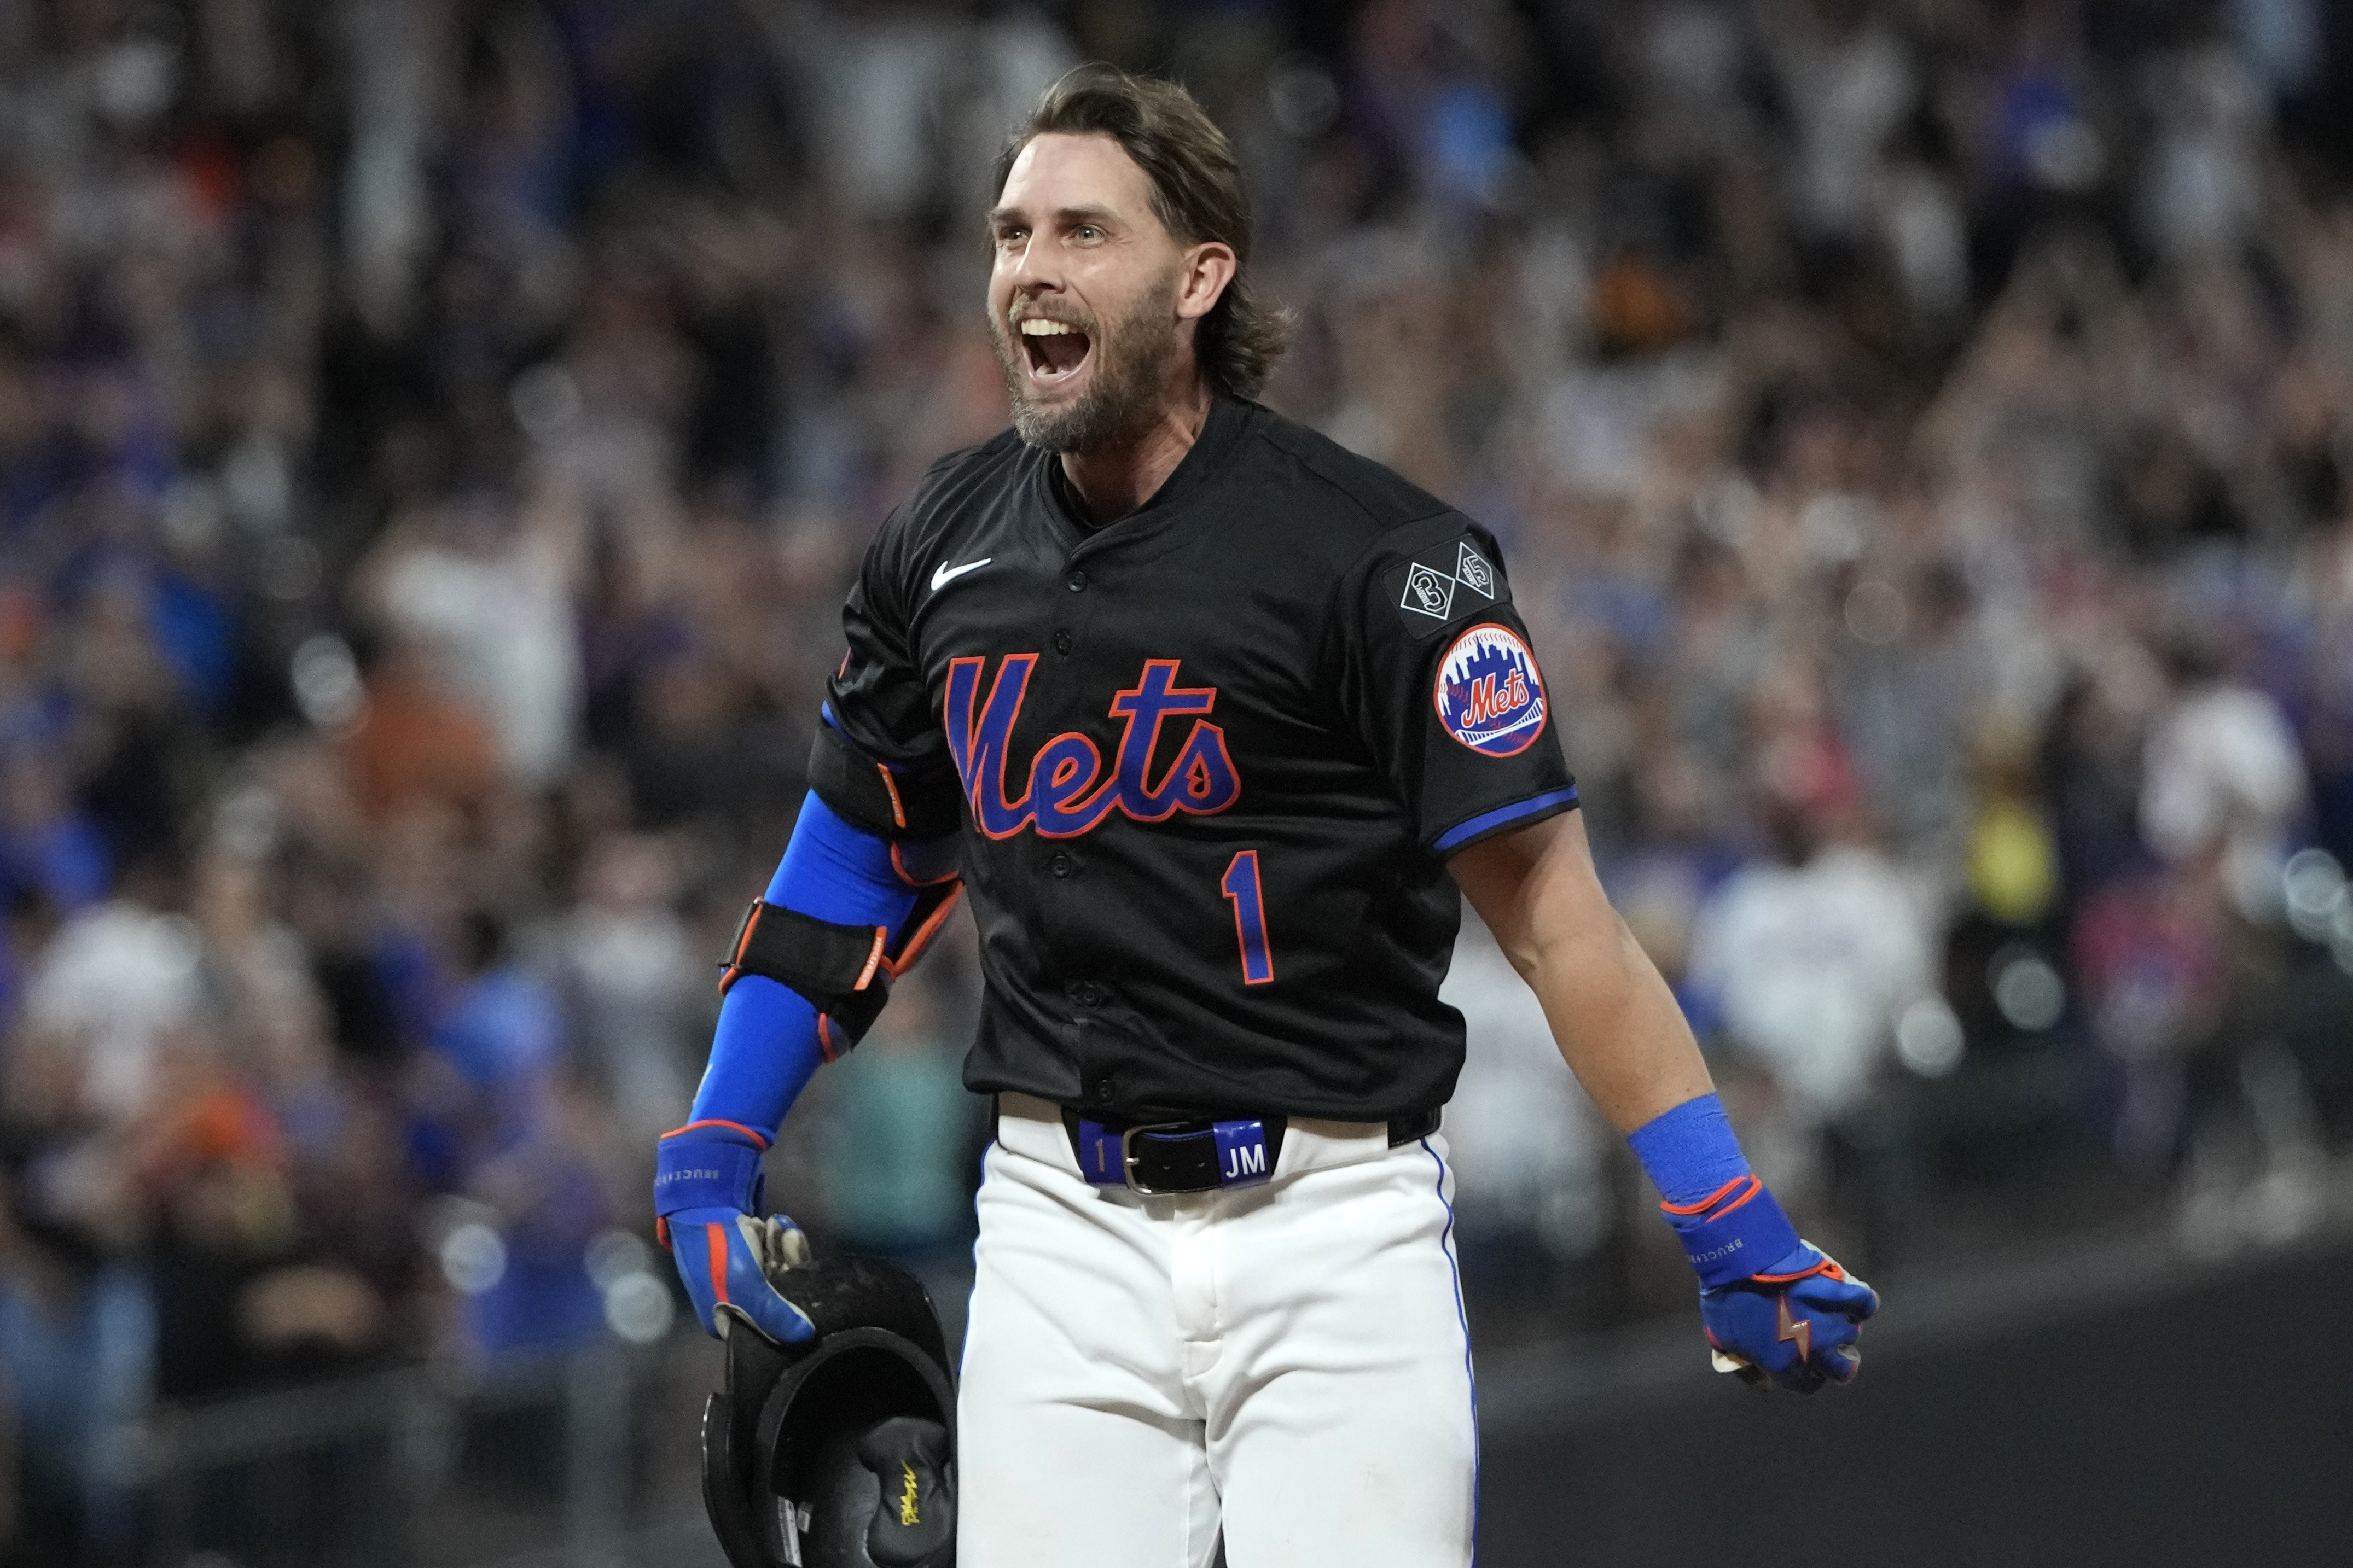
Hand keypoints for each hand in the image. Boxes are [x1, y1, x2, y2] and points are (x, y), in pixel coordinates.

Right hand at [654, 1120, 816, 1344]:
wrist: (703, 1199)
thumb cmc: (721, 1250)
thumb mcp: (748, 1289)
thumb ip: (778, 1316)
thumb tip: (807, 1336)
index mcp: (724, 1321)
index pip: (768, 1328)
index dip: (789, 1308)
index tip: (800, 1281)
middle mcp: (731, 1303)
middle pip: (778, 1295)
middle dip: (788, 1265)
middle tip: (789, 1238)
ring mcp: (739, 1276)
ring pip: (779, 1270)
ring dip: (783, 1246)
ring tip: (778, 1225)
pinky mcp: (746, 1253)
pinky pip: (773, 1253)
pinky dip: (777, 1238)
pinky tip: (775, 1221)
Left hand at [1699, 1242, 1877, 1393]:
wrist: (1738, 1261)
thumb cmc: (1726, 1299)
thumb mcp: (1724, 1340)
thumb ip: (1746, 1366)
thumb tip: (1763, 1382)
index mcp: (1785, 1367)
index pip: (1811, 1384)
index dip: (1809, 1373)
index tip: (1805, 1362)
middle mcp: (1813, 1351)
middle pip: (1842, 1369)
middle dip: (1837, 1358)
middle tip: (1827, 1342)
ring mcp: (1829, 1323)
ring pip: (1850, 1334)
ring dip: (1843, 1325)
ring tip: (1831, 1311)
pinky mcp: (1838, 1294)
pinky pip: (1865, 1302)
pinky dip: (1864, 1301)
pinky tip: (1857, 1297)